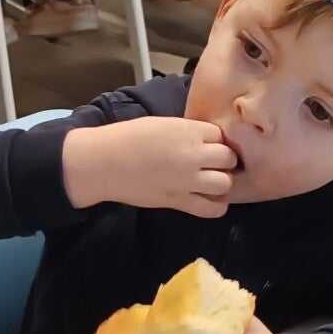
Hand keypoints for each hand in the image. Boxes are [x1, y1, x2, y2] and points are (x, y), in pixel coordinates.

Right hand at [62, 115, 236, 217]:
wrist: (104, 163)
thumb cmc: (127, 138)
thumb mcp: (162, 124)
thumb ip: (186, 132)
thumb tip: (204, 140)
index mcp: (188, 131)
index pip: (221, 136)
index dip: (215, 141)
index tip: (207, 145)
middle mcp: (193, 155)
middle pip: (228, 158)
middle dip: (223, 160)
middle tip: (212, 163)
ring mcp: (187, 180)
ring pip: (226, 183)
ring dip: (222, 182)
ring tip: (210, 181)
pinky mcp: (179, 201)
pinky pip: (211, 209)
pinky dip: (216, 206)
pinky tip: (209, 199)